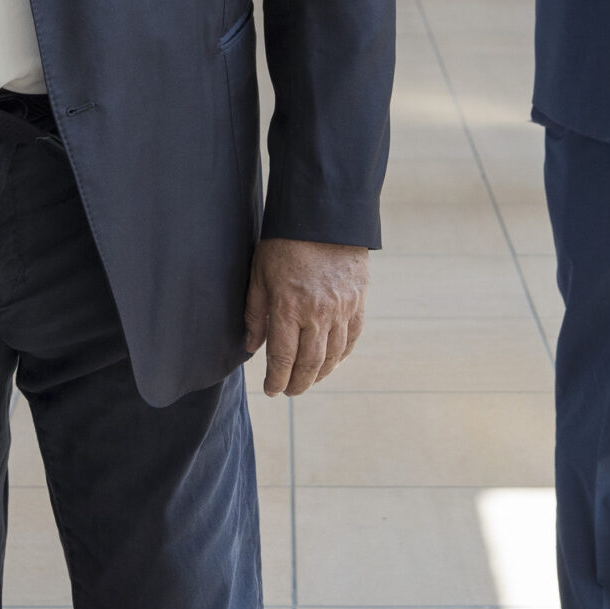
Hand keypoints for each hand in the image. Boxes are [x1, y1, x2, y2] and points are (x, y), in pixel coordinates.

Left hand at [242, 238, 367, 395]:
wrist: (324, 216)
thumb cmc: (284, 243)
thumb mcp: (259, 274)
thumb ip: (255, 313)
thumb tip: (252, 346)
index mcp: (287, 307)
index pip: (282, 358)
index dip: (276, 380)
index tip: (271, 390)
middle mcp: (316, 313)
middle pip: (309, 364)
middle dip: (297, 384)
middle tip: (289, 391)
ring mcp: (341, 309)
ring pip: (332, 356)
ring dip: (320, 374)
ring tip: (309, 381)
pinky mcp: (358, 302)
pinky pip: (351, 338)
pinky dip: (341, 355)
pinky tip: (331, 362)